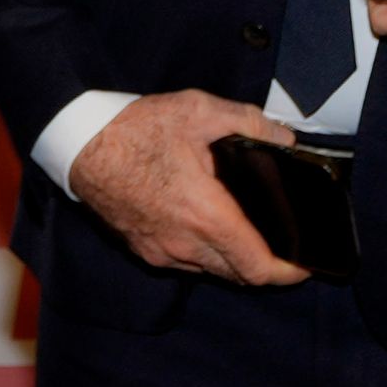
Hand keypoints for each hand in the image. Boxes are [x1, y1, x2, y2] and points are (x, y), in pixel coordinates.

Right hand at [63, 91, 309, 284]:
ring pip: (213, 271)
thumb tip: (284, 140)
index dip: (288, 273)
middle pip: (240, 276)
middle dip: (266, 266)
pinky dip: (207, 255)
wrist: (81, 144)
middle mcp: (185, 244)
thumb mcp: (198, 110)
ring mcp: (162, 252)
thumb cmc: (136, 128)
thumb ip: (249, 123)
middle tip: (284, 244)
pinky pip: (187, 264)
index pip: (258, 267)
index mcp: (206, 215)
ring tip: (249, 232)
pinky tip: (208, 225)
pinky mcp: (145, 250)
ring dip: (235, 261)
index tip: (306, 265)